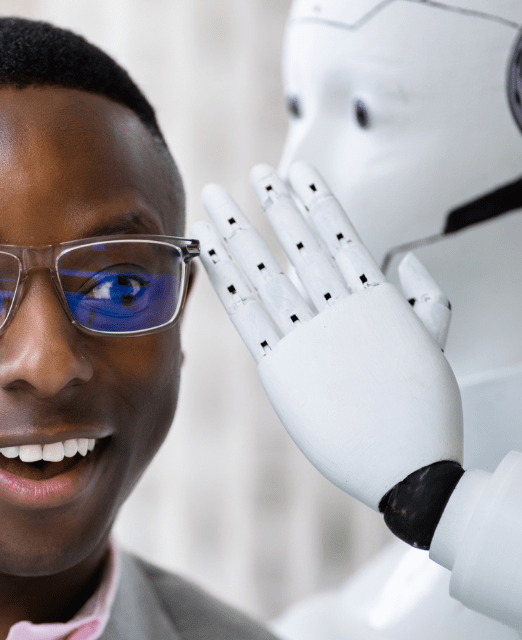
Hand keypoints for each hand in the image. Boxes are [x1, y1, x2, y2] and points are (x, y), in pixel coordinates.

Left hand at [191, 162, 462, 510]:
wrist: (407, 470)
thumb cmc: (422, 414)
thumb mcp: (433, 349)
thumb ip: (424, 302)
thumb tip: (404, 263)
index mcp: (376, 301)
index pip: (339, 238)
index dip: (315, 202)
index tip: (296, 171)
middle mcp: (340, 311)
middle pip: (298, 246)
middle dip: (274, 205)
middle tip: (253, 170)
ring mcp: (308, 337)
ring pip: (265, 272)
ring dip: (237, 232)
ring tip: (216, 198)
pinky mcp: (281, 368)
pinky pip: (246, 314)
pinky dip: (224, 279)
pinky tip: (207, 251)